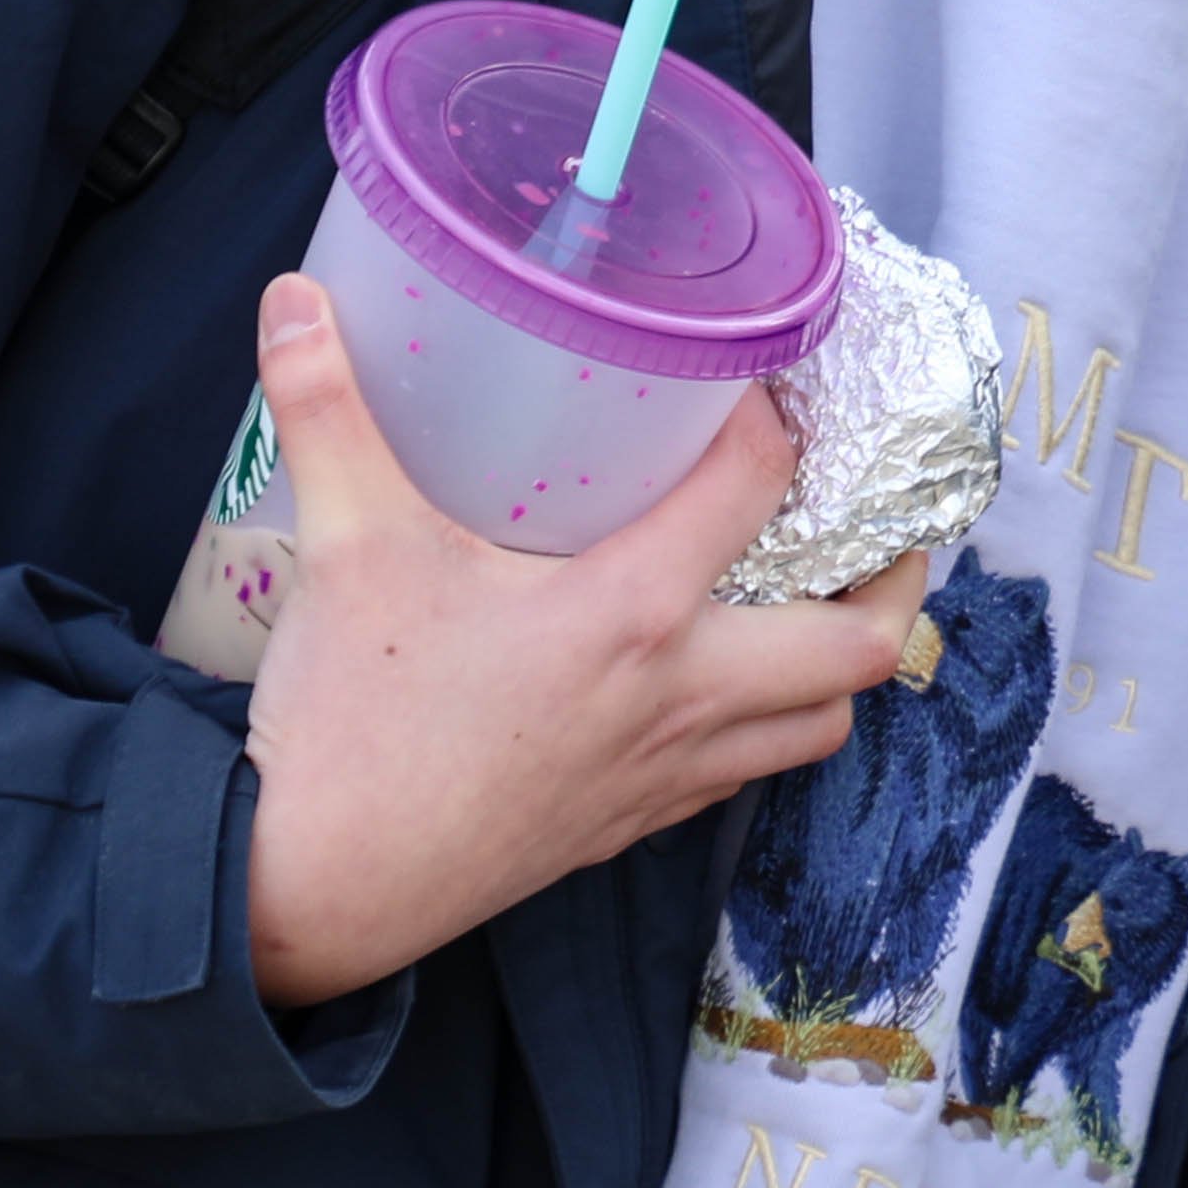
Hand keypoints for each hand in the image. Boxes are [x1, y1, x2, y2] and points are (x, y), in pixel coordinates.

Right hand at [236, 276, 941, 1005]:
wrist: (318, 885)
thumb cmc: (348, 721)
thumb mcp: (347, 546)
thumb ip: (326, 411)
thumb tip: (293, 301)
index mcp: (634, 611)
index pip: (760, 488)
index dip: (777, 421)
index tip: (761, 383)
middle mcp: (682, 694)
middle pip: (860, 641)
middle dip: (894, 574)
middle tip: (879, 518)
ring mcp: (669, 769)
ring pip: (825, 722)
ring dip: (843, 663)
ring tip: (826, 600)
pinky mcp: (637, 822)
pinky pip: (751, 773)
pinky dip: (772, 724)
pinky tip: (729, 682)